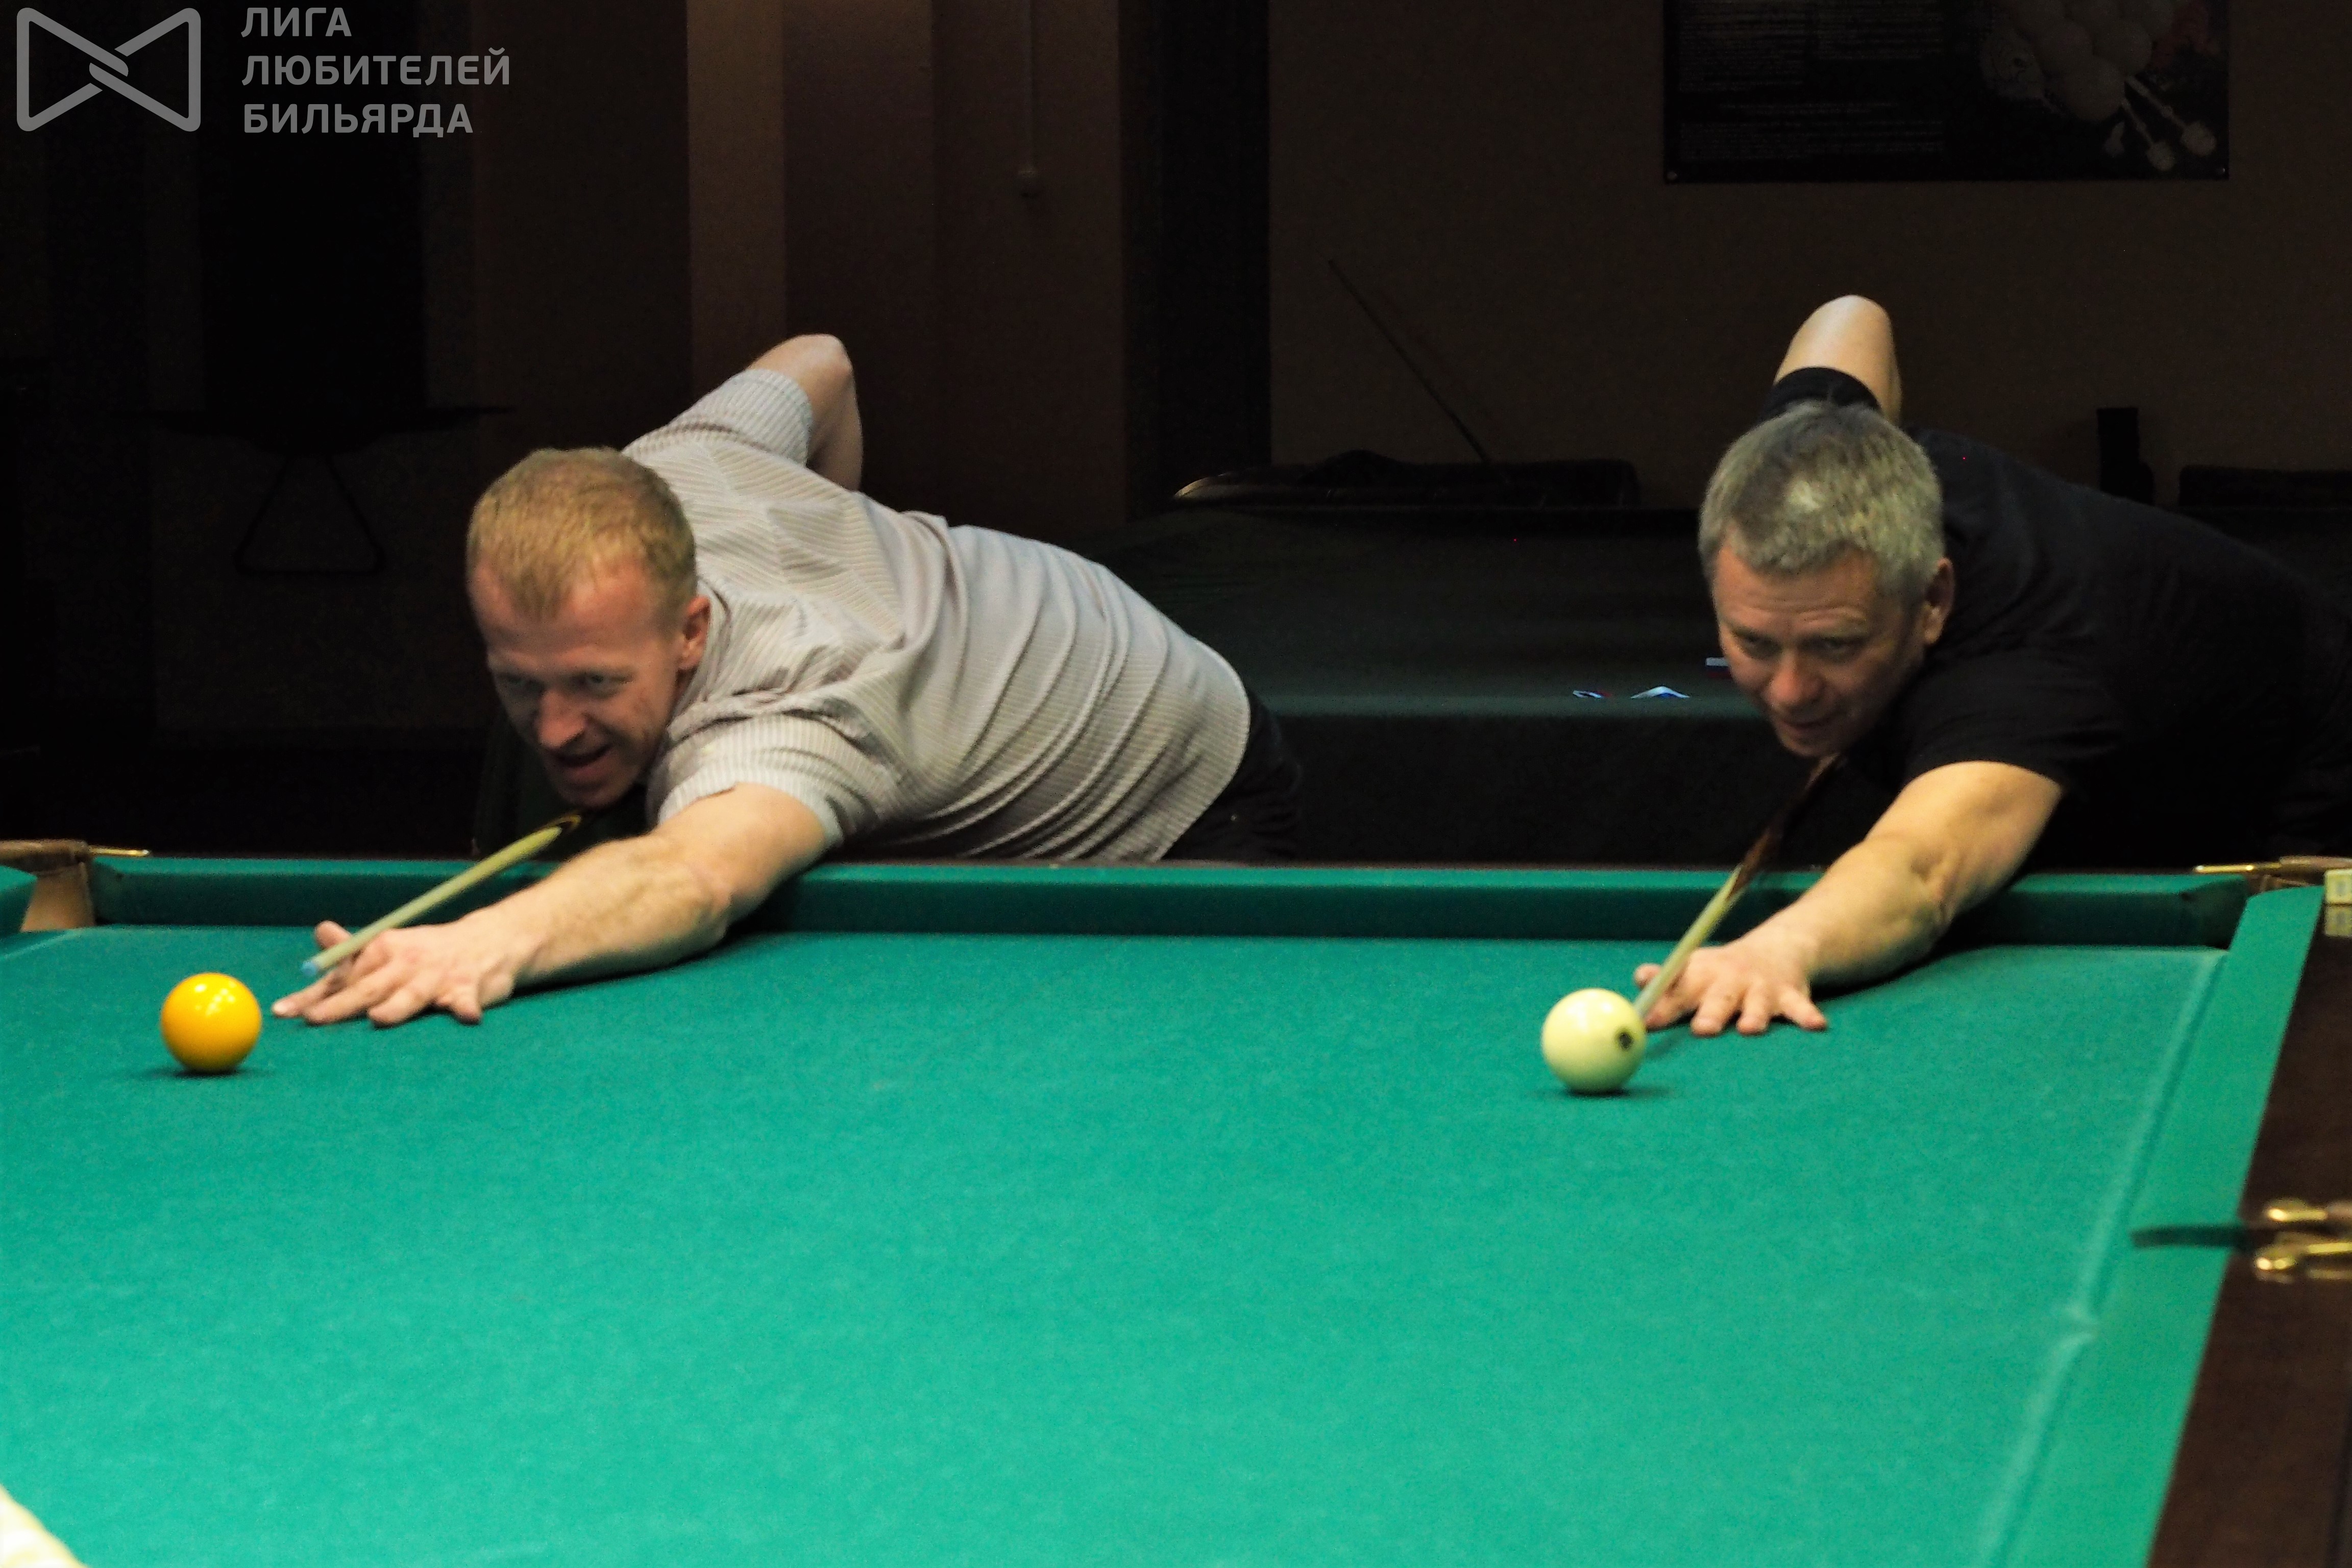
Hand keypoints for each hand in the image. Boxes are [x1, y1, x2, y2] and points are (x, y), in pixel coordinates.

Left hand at [271, 916, 524, 1026]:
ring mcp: (438, 976)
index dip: (312, 995)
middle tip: (315, 1019)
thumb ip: (352, 953)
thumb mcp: (390, 946)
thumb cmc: (429, 952)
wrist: (490, 940)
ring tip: (380, 1018)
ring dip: (397, 1006)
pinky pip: (466, 1000)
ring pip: (413, 994)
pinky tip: (466, 1017)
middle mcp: (407, 962)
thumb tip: (320, 933)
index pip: (342, 976)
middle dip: (342, 1004)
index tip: (283, 1012)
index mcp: (383, 951)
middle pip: (369, 987)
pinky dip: (466, 1008)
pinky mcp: (470, 987)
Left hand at [1635, 930, 1826, 1037]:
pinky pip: (1801, 1007)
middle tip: (1703, 1029)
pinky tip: (1816, 1025)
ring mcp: (1761, 989)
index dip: (1662, 1006)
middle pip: (1718, 998)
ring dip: (1755, 1016)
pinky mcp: (1791, 995)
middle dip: (1711, 1013)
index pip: (1676, 990)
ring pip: (1758, 1004)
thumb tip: (1638, 981)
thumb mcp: (1691, 971)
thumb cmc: (1720, 972)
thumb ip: (1665, 984)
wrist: (1775, 949)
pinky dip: (1808, 1015)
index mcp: (1700, 977)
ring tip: (1751, 1029)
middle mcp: (1730, 981)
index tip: (1648, 1021)